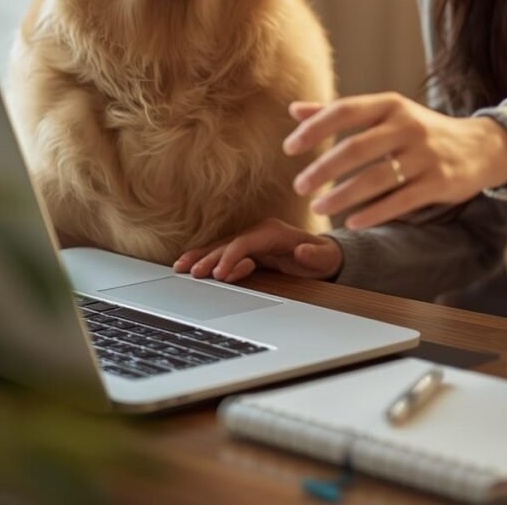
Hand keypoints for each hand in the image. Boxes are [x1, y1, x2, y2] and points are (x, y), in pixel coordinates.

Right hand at [172, 218, 343, 282]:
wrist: (322, 257)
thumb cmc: (322, 258)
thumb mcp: (324, 258)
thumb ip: (314, 255)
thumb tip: (302, 250)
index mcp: (273, 232)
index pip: (244, 242)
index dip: (230, 256)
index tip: (219, 274)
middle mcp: (258, 232)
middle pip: (228, 244)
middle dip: (209, 258)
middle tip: (193, 274)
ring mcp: (250, 239)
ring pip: (220, 247)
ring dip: (201, 256)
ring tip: (181, 268)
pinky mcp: (246, 248)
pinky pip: (222, 252)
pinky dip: (205, 258)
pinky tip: (189, 266)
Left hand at [284, 94, 506, 228]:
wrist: (480, 146)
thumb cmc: (420, 130)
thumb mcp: (386, 113)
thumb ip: (341, 112)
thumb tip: (294, 110)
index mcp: (390, 104)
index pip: (345, 111)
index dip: (314, 129)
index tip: (289, 148)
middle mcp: (407, 125)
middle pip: (356, 148)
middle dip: (323, 169)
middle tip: (299, 186)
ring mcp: (425, 155)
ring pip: (375, 178)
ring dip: (342, 196)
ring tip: (318, 208)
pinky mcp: (439, 182)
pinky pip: (400, 201)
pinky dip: (373, 213)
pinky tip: (351, 223)